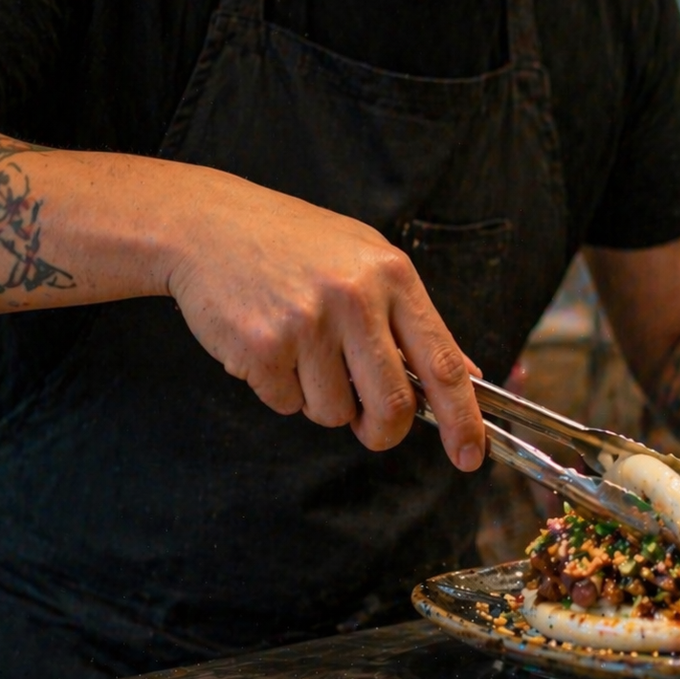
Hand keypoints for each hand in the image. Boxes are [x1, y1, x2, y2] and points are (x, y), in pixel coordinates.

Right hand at [161, 166, 485, 467]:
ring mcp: (307, 323)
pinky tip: (269, 346)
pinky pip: (287, 405)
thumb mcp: (369, 262)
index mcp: (393, 276)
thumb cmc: (297, 246)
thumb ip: (416, 321)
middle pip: (393, 405)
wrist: (208, 223)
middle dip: (383, 431)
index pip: (444, 363)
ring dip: (321, 401)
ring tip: (302, 352)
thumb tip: (467, 374)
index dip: (462, 419)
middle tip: (370, 427)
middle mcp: (356, 299)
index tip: (471, 455)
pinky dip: (281, 390)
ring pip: (335, 412)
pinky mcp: (262, 346)